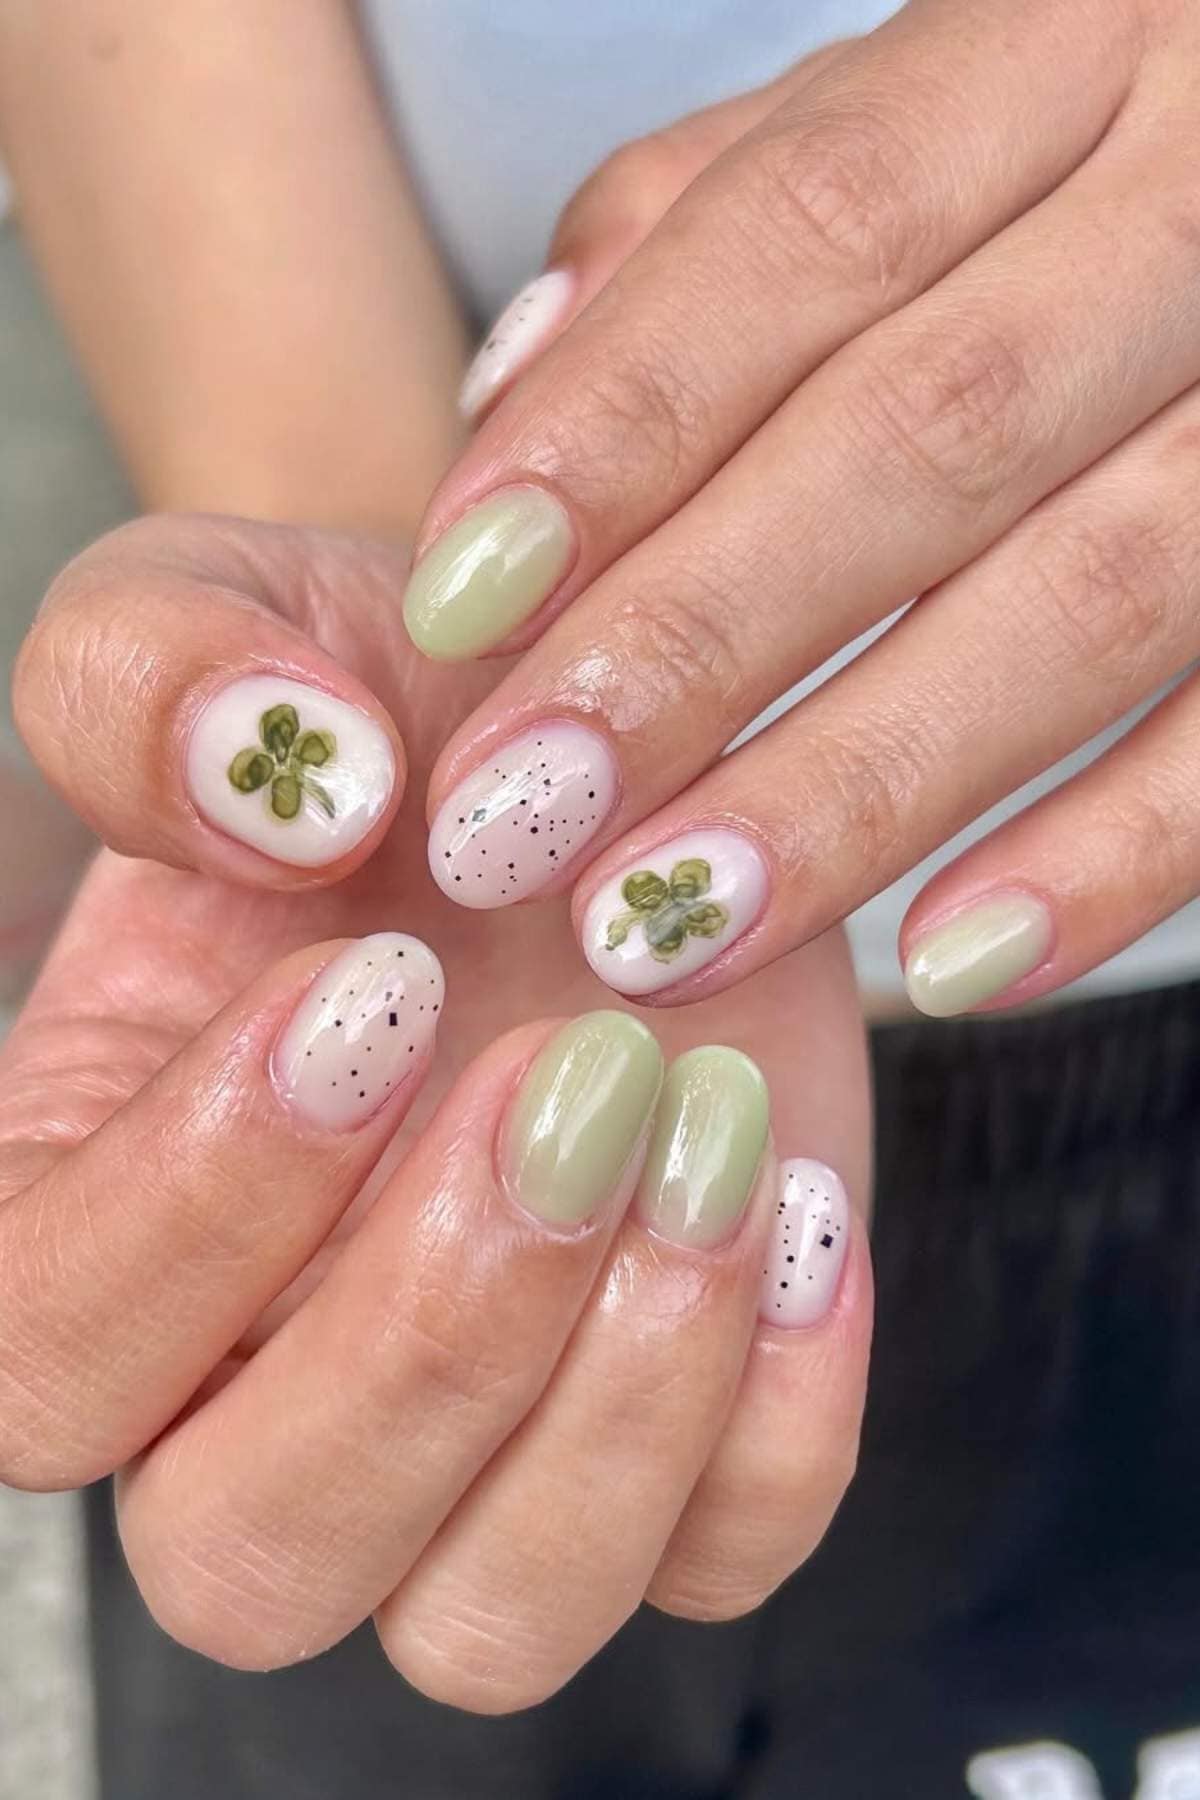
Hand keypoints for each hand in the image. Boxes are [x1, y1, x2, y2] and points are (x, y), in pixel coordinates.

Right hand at [2, 515, 870, 1709]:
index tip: (367, 990)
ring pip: (490, 1619)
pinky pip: (718, 1554)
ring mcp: (480, 1425)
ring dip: (614, 1404)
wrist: (582, 744)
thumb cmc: (378, 708)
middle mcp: (256, 1370)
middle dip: (428, 1339)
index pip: (46, 1349)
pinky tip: (800, 1200)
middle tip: (564, 1079)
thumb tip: (269, 782)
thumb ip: (160, 679)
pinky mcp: (670, 1413)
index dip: (197, 1211)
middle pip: (256, 1557)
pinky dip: (778, 1419)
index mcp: (91, 1208)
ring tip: (704, 1133)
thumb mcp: (237, 624)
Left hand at [401, 0, 1199, 1016]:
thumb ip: (702, 232)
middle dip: (701, 641)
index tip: (455, 603)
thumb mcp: (898, 122)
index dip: (622, 421)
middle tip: (520, 817)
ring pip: (1092, 595)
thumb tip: (511, 412)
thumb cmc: (1060, 166)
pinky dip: (1111, 861)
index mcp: (1061, 46)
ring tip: (671, 926)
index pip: (813, 226)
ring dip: (862, 788)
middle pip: (932, 428)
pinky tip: (948, 966)